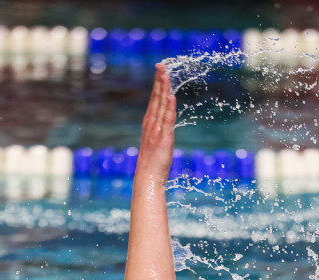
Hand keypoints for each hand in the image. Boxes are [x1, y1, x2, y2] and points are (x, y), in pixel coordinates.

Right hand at [135, 63, 175, 183]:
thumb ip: (159, 130)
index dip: (157, 84)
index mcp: (149, 123)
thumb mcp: (155, 142)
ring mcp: (157, 130)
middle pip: (156, 98)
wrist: (147, 176)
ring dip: (164, 89)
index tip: (160, 71)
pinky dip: (169, 107)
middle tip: (160, 65)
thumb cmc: (152, 162)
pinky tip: (171, 96)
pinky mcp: (164, 137)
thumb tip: (164, 123)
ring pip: (161, 105)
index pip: (154, 99)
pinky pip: (167, 120)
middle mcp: (151, 123)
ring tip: (165, 74)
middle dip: (159, 81)